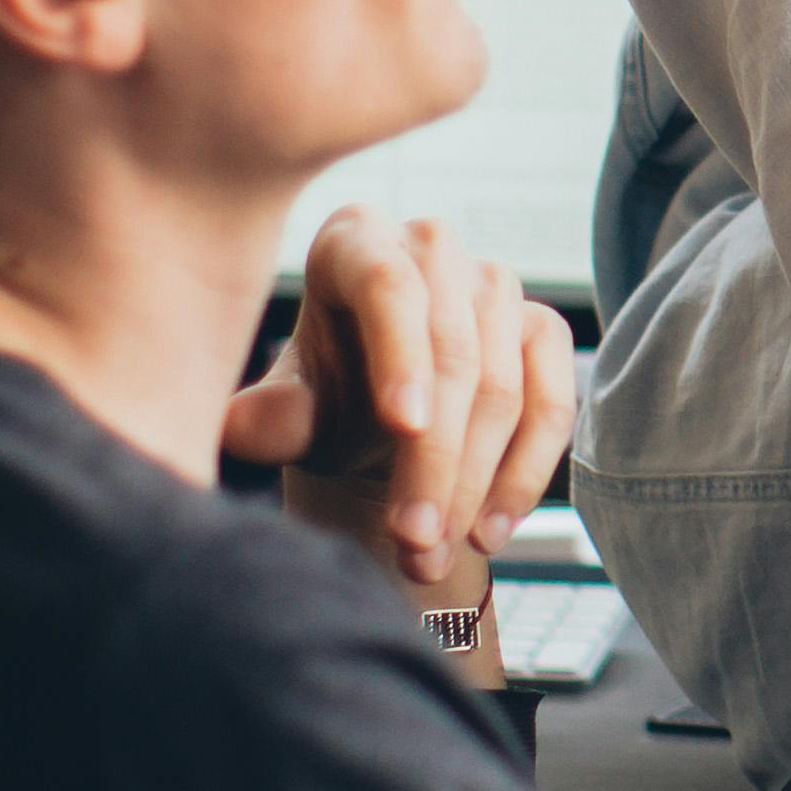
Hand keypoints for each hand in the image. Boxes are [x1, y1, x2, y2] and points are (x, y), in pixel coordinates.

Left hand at [230, 207, 575, 591]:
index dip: (400, 355)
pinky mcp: (544, 329)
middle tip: (411, 536)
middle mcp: (433, 247)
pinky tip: (489, 530)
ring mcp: (498, 285)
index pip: (389, 284)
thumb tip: (236, 427)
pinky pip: (554, 403)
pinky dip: (524, 475)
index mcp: (355, 239)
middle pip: (453, 350)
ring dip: (475, 483)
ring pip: (504, 387)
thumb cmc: (326, 401)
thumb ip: (268, 417)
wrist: (378, 425)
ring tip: (434, 551)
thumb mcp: (290, 410)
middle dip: (435, 457)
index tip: (403, 428)